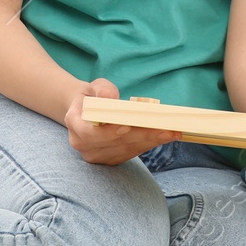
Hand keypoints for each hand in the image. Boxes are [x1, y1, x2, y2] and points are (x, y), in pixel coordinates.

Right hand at [64, 78, 180, 165]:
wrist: (87, 111)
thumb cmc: (93, 96)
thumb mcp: (95, 86)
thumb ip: (103, 90)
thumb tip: (110, 98)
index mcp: (74, 124)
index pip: (89, 134)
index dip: (108, 132)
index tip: (126, 126)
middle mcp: (82, 144)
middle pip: (115, 143)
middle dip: (142, 135)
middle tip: (166, 129)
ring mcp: (96, 155)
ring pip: (126, 149)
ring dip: (150, 141)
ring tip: (171, 132)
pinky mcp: (110, 159)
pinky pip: (131, 153)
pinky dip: (148, 144)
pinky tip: (164, 136)